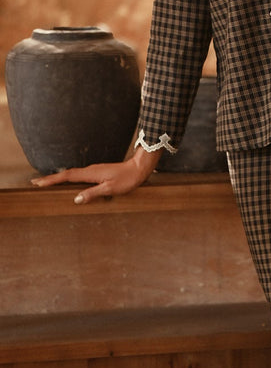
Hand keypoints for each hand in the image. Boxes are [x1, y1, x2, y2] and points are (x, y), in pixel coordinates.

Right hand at [30, 148, 160, 204]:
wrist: (139, 168)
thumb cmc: (127, 180)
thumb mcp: (111, 189)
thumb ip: (93, 194)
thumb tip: (76, 199)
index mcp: (90, 174)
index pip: (67, 176)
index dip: (52, 180)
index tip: (38, 183)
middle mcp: (90, 170)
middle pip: (66, 174)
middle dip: (50, 178)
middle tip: (35, 183)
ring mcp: (93, 170)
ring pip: (72, 174)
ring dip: (58, 178)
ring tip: (46, 183)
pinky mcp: (97, 172)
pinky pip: (79, 175)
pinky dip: (68, 178)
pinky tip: (67, 182)